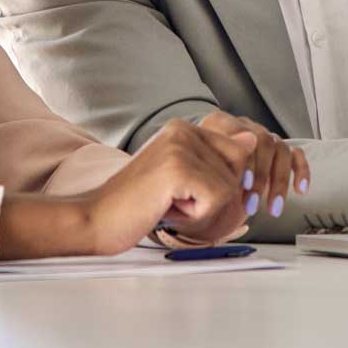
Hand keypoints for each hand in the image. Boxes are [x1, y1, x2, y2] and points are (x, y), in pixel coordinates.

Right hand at [84, 118, 256, 254]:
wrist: (95, 219)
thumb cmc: (135, 205)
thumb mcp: (181, 180)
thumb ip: (214, 161)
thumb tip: (252, 139)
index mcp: (183, 128)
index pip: (238, 152)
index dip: (223, 184)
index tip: (188, 197)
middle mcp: (183, 129)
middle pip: (239, 169)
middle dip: (216, 199)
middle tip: (176, 203)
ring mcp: (180, 147)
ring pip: (231, 188)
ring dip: (204, 211)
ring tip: (168, 206)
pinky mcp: (178, 169)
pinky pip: (218, 200)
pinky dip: (197, 218)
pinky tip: (167, 211)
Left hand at [197, 111, 311, 221]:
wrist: (201, 170)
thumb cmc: (197, 168)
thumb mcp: (194, 162)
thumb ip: (208, 160)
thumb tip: (229, 163)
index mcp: (222, 123)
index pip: (241, 134)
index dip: (245, 161)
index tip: (242, 185)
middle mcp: (247, 127)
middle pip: (264, 143)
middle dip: (261, 178)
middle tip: (252, 206)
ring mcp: (265, 137)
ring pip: (282, 151)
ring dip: (279, 182)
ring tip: (273, 209)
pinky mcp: (279, 151)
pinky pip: (296, 155)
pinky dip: (301, 171)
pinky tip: (301, 189)